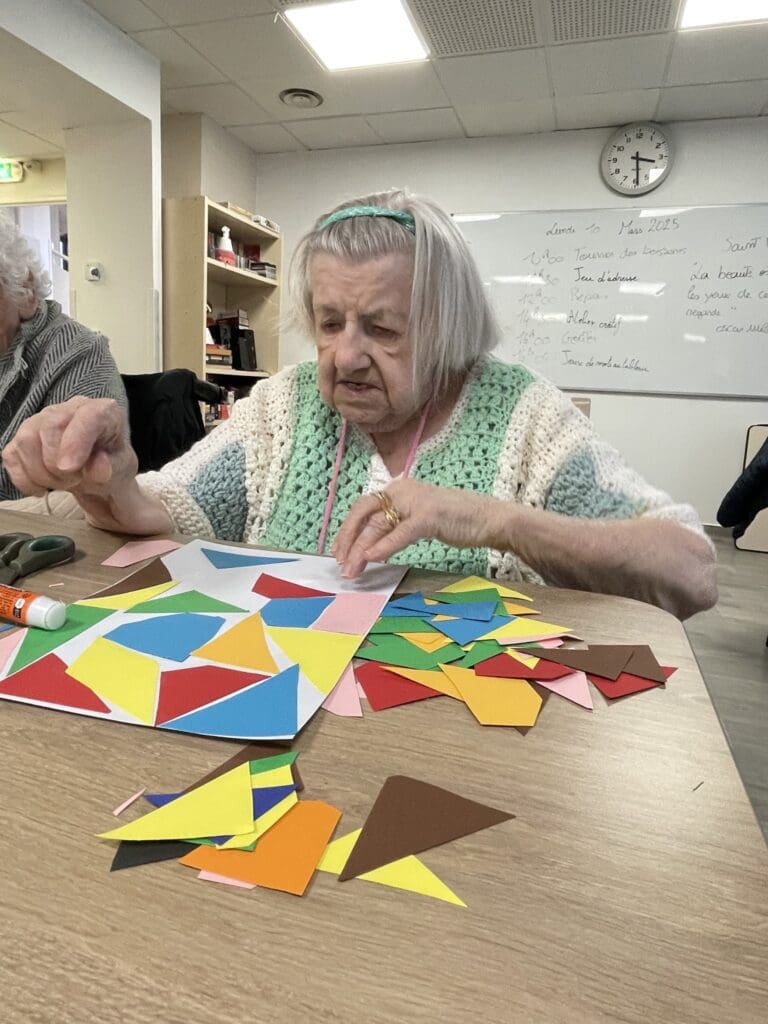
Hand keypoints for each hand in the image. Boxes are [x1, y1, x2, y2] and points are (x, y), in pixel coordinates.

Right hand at [3, 396, 136, 500]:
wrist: (95, 475)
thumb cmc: (110, 466)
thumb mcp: (120, 470)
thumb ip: (111, 468)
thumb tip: (98, 467)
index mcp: (102, 411)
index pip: (88, 415)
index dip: (76, 441)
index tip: (70, 468)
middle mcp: (69, 408)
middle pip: (49, 427)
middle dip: (57, 464)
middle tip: (74, 481)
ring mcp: (42, 420)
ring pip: (25, 440)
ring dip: (41, 473)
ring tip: (62, 482)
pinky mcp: (22, 438)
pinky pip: (12, 456)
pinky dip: (25, 479)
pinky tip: (42, 487)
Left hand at [331, 479, 494, 577]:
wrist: (490, 519)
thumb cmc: (456, 520)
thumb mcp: (417, 521)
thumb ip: (394, 528)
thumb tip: (368, 548)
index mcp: (399, 489)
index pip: (363, 507)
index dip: (347, 529)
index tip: (339, 552)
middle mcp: (402, 490)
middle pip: (363, 512)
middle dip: (348, 539)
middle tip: (341, 564)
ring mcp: (415, 501)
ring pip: (378, 525)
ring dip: (361, 550)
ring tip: (353, 569)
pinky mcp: (428, 515)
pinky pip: (399, 533)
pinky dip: (383, 546)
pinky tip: (372, 559)